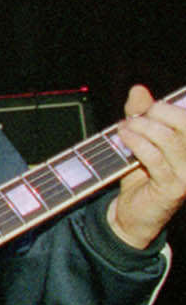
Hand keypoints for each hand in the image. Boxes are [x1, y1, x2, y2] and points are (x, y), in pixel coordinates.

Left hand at [105, 85, 185, 249]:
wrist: (133, 214)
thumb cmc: (141, 177)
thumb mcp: (141, 140)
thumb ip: (141, 115)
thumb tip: (138, 89)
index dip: (171, 105)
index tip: (150, 105)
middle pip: (184, 122)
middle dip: (158, 112)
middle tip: (136, 116)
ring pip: (169, 139)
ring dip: (143, 127)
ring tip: (125, 126)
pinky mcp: (173, 187)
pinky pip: (155, 158)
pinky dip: (137, 143)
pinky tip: (124, 137)